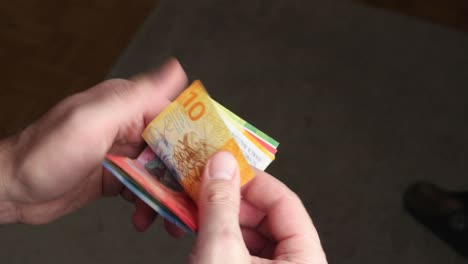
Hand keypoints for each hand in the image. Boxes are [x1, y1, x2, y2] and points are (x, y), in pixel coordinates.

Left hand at [0, 59, 186, 232]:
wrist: (13, 190)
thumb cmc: (47, 152)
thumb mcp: (94, 120)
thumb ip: (135, 96)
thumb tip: (175, 69)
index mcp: (126, 105)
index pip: (175, 114)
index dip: (197, 135)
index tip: (214, 158)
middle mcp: (128, 126)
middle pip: (172, 147)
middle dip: (185, 173)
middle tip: (196, 195)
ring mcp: (123, 153)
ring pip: (161, 171)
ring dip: (169, 194)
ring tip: (170, 217)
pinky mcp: (117, 176)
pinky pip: (145, 188)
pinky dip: (149, 203)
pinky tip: (143, 216)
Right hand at [190, 152, 326, 263]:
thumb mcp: (221, 253)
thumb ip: (221, 206)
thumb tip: (221, 165)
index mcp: (305, 260)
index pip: (285, 202)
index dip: (252, 180)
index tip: (225, 166)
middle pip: (266, 218)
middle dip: (231, 201)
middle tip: (204, 187)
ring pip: (249, 235)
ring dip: (220, 220)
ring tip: (196, 211)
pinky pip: (238, 252)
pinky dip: (217, 240)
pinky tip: (198, 236)